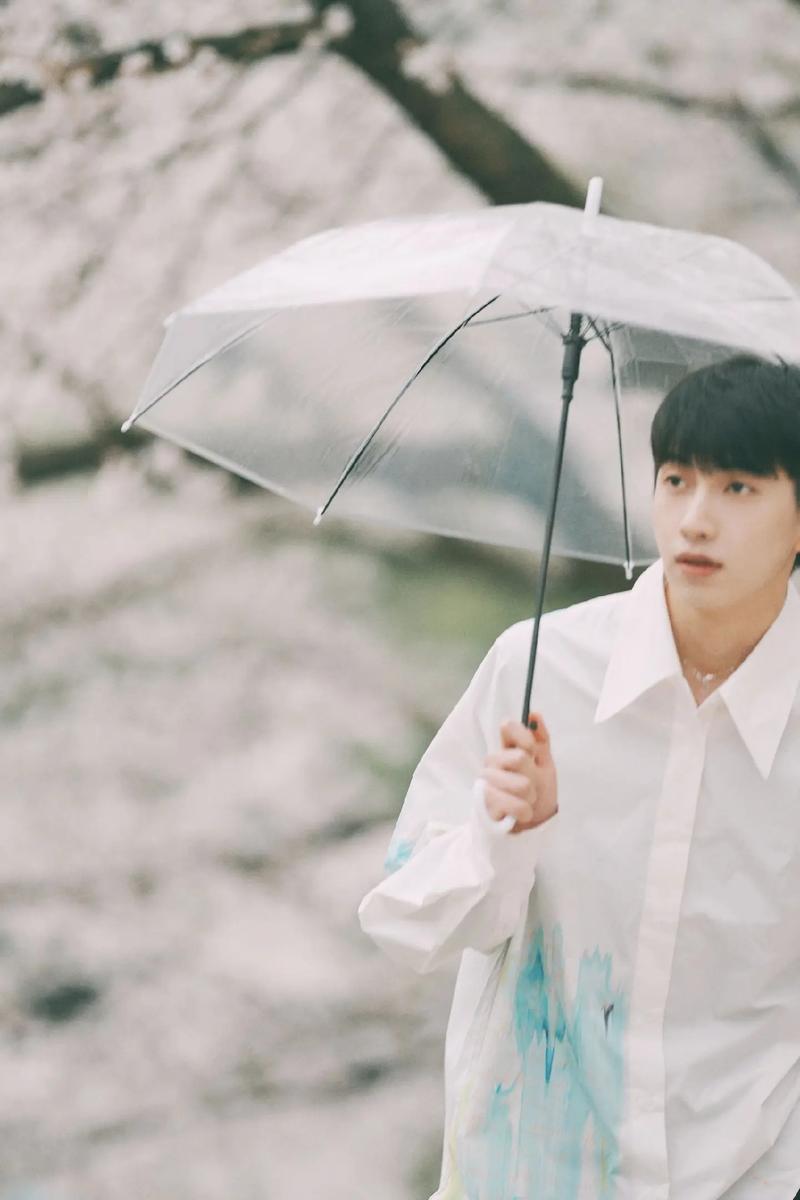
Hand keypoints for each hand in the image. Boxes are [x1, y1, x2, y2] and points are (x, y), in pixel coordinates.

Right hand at [479, 712, 557, 833]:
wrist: (531, 822)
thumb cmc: (538, 790)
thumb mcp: (544, 764)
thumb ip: (540, 740)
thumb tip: (534, 714)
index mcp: (508, 748)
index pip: (508, 727)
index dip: (523, 736)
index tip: (532, 751)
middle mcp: (494, 761)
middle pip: (519, 758)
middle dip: (533, 775)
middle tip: (532, 786)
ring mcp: (487, 780)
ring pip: (520, 784)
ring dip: (530, 797)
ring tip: (527, 801)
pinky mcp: (484, 801)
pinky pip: (513, 804)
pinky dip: (524, 811)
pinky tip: (522, 813)